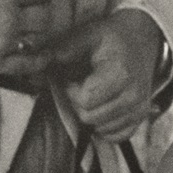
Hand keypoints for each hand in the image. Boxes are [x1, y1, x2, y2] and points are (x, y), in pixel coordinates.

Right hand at [0, 0, 58, 85]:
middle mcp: (11, 18)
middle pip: (44, 15)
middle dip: (38, 9)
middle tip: (28, 8)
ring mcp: (4, 43)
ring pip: (39, 37)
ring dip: (37, 31)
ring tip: (28, 28)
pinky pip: (28, 65)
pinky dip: (39, 59)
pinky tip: (42, 54)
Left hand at [45, 9, 165, 140]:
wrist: (141, 37)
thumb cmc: (109, 37)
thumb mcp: (84, 35)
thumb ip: (59, 51)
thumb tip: (31, 63)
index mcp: (120, 74)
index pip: (85, 101)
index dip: (71, 91)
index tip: (72, 78)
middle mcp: (133, 95)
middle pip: (90, 117)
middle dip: (78, 103)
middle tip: (81, 85)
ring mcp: (140, 108)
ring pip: (101, 129)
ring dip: (90, 114)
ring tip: (93, 92)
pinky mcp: (142, 117)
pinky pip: (116, 136)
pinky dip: (105, 126)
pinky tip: (102, 106)